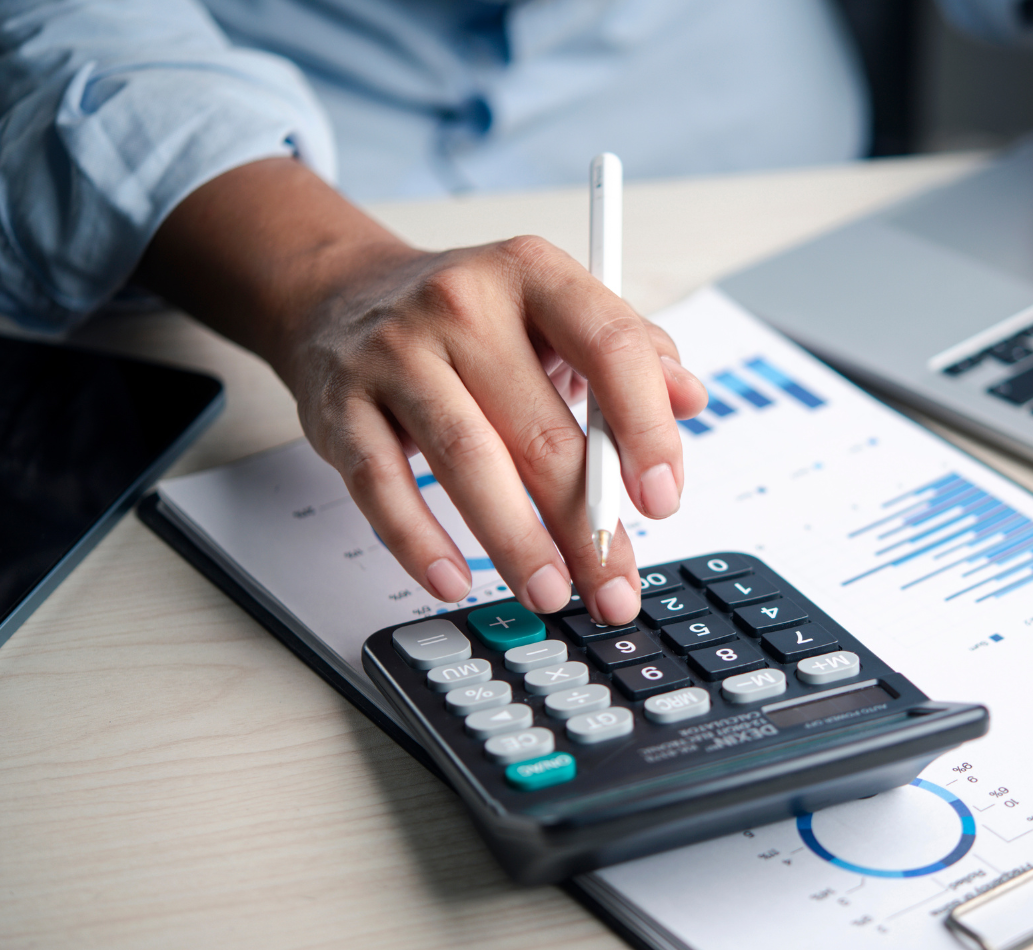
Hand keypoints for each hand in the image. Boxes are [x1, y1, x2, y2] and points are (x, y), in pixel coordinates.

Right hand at [138, 158, 706, 623]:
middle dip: (587, 523)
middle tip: (614, 586)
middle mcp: (462, 305)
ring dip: (516, 542)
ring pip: (469, 461)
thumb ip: (632, 350)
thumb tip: (691, 397)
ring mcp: (395, 355)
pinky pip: (383, 487)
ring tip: (551, 592)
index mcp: (533, 274)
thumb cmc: (470, 319)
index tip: (663, 498)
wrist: (341, 295)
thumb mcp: (555, 310)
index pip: (610, 348)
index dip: (647, 429)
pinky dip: (419, 542)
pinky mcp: (341, 407)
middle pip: (542, 429)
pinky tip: (454, 580)